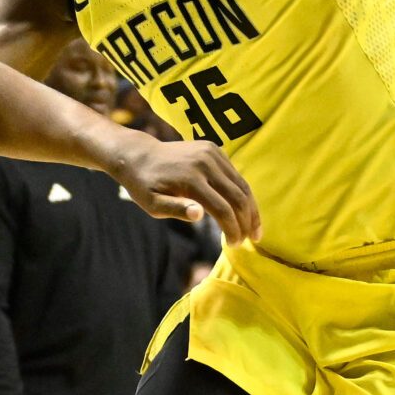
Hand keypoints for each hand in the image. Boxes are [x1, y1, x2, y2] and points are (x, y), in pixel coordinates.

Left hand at [106, 134, 261, 244]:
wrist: (140, 155)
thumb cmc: (144, 185)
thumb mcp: (151, 203)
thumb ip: (175, 209)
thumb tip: (199, 214)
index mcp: (191, 178)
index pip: (222, 208)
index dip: (232, 229)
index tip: (235, 244)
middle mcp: (205, 163)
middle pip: (238, 196)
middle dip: (247, 220)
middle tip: (252, 239)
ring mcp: (212, 153)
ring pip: (241, 185)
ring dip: (251, 208)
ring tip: (254, 228)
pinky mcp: (214, 150)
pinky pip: (235, 175)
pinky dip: (242, 193)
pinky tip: (243, 210)